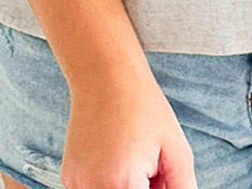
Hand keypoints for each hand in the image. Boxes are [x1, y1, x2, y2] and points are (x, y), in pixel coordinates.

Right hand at [61, 73, 197, 188]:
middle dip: (144, 188)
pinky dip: (109, 183)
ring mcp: (77, 184)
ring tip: (134, 159)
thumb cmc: (144, 108)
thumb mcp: (175, 147)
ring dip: (127, 187)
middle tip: (151, 167)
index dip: (157, 188)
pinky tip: (115, 156)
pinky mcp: (69, 177)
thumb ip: (182, 187)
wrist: (106, 74)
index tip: (159, 174)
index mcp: (123, 184)